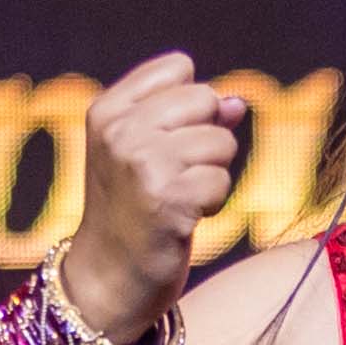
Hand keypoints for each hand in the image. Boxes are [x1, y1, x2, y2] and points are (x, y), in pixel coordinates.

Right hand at [63, 49, 247, 342]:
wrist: (107, 278)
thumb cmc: (132, 212)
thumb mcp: (146, 153)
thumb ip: (190, 119)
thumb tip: (238, 102)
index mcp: (107, 109)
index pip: (179, 67)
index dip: (191, 104)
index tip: (167, 140)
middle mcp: (120, 130)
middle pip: (205, 98)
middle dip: (207, 139)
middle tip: (175, 175)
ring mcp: (141, 162)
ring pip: (220, 142)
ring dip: (212, 175)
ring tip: (178, 198)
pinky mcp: (166, 197)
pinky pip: (221, 181)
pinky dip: (212, 204)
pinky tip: (183, 218)